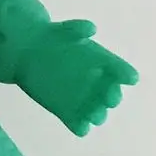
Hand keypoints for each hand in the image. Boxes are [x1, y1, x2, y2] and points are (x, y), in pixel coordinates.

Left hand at [17, 20, 137, 134]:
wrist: (26, 51)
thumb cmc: (51, 39)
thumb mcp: (63, 30)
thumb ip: (77, 28)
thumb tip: (91, 28)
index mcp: (103, 64)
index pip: (120, 71)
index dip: (125, 74)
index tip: (129, 77)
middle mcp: (97, 85)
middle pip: (111, 95)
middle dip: (112, 97)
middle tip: (109, 98)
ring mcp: (83, 100)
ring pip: (97, 113)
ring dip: (98, 115)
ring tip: (94, 115)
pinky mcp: (66, 112)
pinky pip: (78, 125)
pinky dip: (80, 127)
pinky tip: (80, 127)